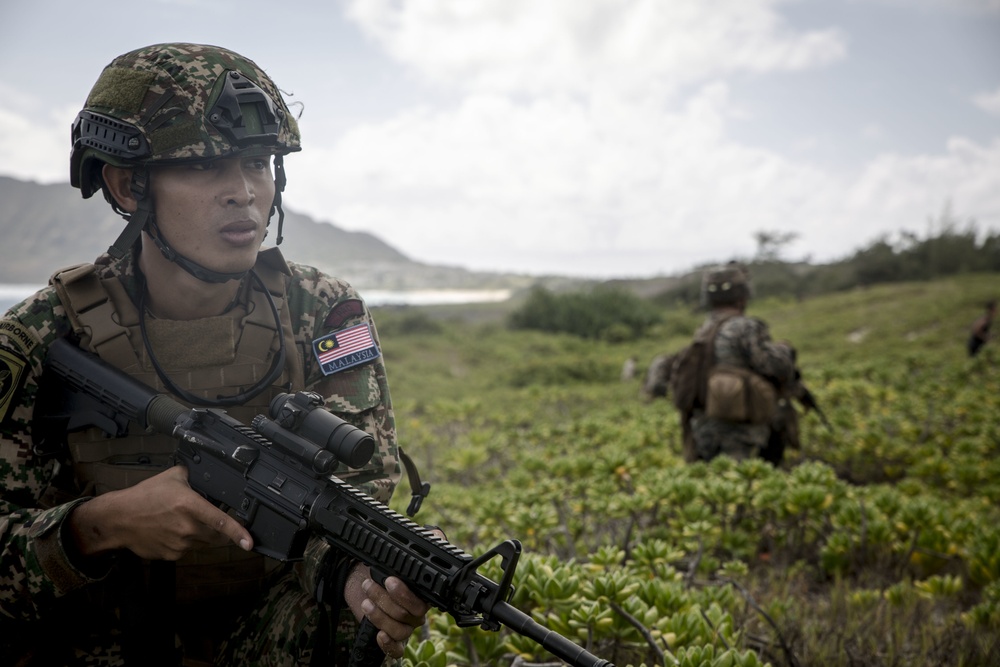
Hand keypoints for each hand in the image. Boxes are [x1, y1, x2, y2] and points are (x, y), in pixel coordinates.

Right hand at [68, 465, 252, 559]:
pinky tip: (169, 531)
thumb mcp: (172, 477)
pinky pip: (187, 550)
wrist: (119, 518)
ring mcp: (179, 544)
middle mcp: (187, 527)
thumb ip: (194, 475)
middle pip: (214, 534)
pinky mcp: (171, 555)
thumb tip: (208, 473)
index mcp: (190, 506)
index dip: (238, 532)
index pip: (220, 521)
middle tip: (200, 517)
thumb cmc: (144, 496)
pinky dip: (184, 542)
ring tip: (178, 521)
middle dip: (215, 528)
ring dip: (198, 534)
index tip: (249, 543)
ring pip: (201, 542)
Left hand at [359, 575, 430, 659]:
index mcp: (421, 597)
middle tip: (369, 586)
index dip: (404, 594)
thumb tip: (393, 572)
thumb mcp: (387, 571)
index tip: (388, 580)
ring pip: (399, 631)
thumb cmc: (378, 576)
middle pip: (405, 616)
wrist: (363, 584)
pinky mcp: (393, 640)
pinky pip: (397, 650)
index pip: (420, 602)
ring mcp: (405, 629)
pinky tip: (380, 635)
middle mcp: (416, 615)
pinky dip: (389, 645)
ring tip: (366, 603)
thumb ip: (394, 572)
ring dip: (379, 616)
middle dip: (384, 600)